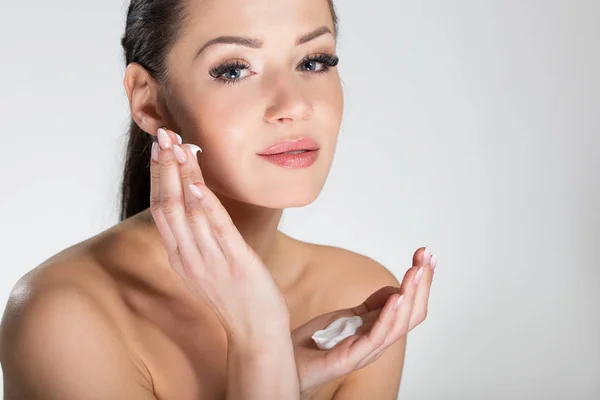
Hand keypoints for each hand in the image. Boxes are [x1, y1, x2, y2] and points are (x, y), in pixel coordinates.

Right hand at [149, 127, 290, 345]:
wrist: (256, 333)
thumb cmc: (237, 296)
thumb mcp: (209, 265)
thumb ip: (200, 237)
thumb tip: (198, 204)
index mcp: (181, 256)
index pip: (161, 209)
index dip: (159, 176)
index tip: (159, 147)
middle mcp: (189, 257)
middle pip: (167, 206)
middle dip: (165, 168)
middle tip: (163, 134)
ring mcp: (210, 261)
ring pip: (187, 213)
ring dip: (183, 177)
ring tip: (179, 146)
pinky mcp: (235, 264)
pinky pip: (217, 231)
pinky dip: (206, 206)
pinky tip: (200, 183)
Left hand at [291, 247, 435, 396]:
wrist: (288, 365)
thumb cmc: (314, 345)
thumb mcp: (346, 318)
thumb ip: (370, 307)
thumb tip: (394, 289)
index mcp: (379, 331)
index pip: (410, 306)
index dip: (420, 281)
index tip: (425, 255)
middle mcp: (378, 342)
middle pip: (412, 313)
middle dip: (422, 283)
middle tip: (426, 256)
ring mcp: (366, 351)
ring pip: (400, 324)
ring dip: (410, 295)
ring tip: (416, 271)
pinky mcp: (351, 357)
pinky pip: (377, 336)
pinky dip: (389, 316)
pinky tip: (395, 297)